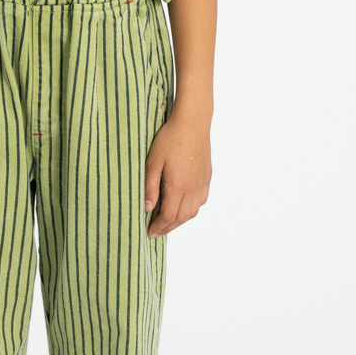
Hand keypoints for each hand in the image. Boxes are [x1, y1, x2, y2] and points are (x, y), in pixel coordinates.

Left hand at [143, 103, 211, 237]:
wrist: (192, 122)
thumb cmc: (170, 138)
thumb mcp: (153, 161)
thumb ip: (149, 186)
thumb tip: (148, 208)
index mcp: (178, 185)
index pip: (169, 216)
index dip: (159, 226)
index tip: (150, 232)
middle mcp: (193, 187)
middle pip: (182, 218)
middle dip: (168, 227)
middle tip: (157, 231)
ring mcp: (202, 182)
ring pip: (193, 211)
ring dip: (180, 220)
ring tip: (168, 222)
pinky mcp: (207, 176)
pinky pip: (201, 200)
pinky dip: (191, 209)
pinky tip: (183, 206)